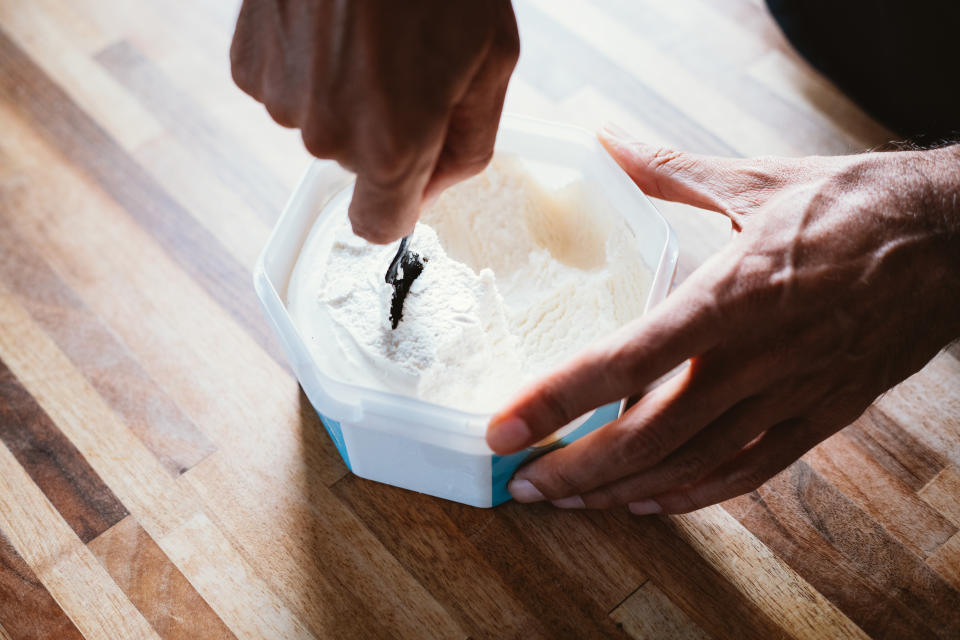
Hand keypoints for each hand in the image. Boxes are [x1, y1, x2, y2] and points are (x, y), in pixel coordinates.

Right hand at [231, 0, 518, 242]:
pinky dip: (309, 67)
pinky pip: (289, 90)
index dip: (400, 203)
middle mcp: (328, 135)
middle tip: (409, 62)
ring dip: (347, 95)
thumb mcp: (492, 61)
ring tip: (369, 33)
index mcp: (392, 146)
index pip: (380, 226)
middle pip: (359, 167)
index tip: (412, 176)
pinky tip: (329, 23)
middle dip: (388, 131)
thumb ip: (469, 146)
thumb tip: (433, 191)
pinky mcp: (248, 64)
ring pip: (323, 124)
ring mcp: (282, 100)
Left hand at [486, 128, 959, 514]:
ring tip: (570, 499)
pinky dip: (692, 494)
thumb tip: (606, 143)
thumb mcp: (753, 181)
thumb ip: (667, 170)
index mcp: (728, 297)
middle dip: (576, 468)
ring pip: (690, 466)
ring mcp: (788, 397)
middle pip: (646, 436)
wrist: (954, 239)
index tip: (503, 430)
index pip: (621, 364)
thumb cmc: (853, 206)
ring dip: (621, 490)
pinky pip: (748, 472)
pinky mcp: (820, 417)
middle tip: (522, 483)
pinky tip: (650, 501)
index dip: (555, 402)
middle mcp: (753, 360)